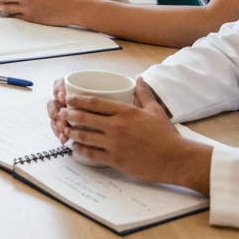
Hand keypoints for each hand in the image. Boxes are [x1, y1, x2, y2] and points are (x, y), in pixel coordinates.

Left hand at [47, 78, 208, 191]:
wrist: (176, 159)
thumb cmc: (166, 135)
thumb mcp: (155, 110)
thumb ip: (144, 94)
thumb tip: (139, 79)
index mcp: (125, 112)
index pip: (94, 102)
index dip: (77, 100)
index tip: (68, 99)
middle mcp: (117, 126)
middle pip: (84, 117)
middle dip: (69, 114)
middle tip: (62, 113)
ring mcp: (114, 144)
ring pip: (84, 135)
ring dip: (70, 131)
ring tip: (64, 128)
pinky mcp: (115, 159)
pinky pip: (91, 153)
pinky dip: (79, 148)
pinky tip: (73, 145)